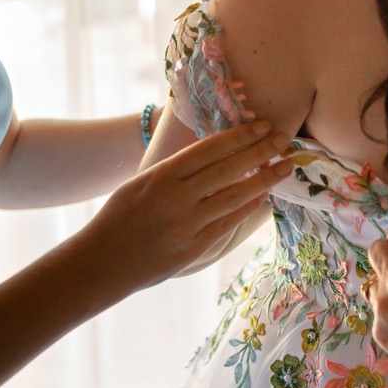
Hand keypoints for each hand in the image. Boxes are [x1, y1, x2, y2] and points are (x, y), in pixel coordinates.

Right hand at [79, 120, 291, 291]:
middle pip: (228, 169)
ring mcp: (187, 224)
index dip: (240, 136)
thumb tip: (211, 158)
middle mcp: (177, 198)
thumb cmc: (117, 217)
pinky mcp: (194, 248)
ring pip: (236, 197)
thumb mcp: (140, 184)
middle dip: (261, 151)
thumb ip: (173, 173)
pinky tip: (263, 197)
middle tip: (284, 139)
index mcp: (160, 176)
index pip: (210, 149)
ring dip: (265, 180)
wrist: (102, 261)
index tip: (262, 125)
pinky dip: (248, 208)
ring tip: (285, 167)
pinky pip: (229, 223)